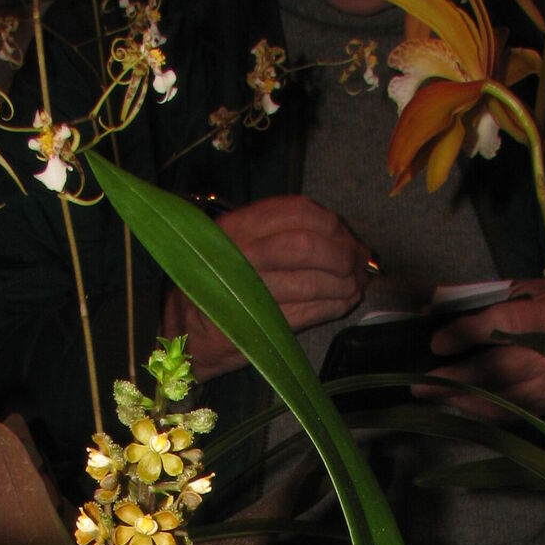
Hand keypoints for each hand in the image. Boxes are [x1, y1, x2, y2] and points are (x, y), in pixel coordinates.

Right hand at [161, 196, 371, 381]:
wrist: (187, 333)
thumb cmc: (221, 286)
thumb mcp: (241, 245)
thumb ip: (282, 234)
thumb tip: (343, 237)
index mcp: (238, 226)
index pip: (297, 212)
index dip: (332, 224)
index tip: (349, 238)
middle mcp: (239, 253)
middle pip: (306, 245)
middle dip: (342, 255)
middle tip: (358, 266)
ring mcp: (245, 291)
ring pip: (309, 281)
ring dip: (342, 285)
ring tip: (355, 287)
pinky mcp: (254, 325)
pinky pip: (305, 313)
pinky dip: (331, 308)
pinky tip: (341, 304)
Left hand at [412, 277, 544, 420]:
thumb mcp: (531, 288)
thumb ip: (490, 299)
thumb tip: (438, 304)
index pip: (504, 325)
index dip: (468, 334)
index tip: (437, 343)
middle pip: (498, 369)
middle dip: (455, 377)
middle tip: (421, 382)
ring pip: (500, 398)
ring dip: (461, 398)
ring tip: (431, 394)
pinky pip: (509, 414)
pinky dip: (479, 411)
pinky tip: (458, 405)